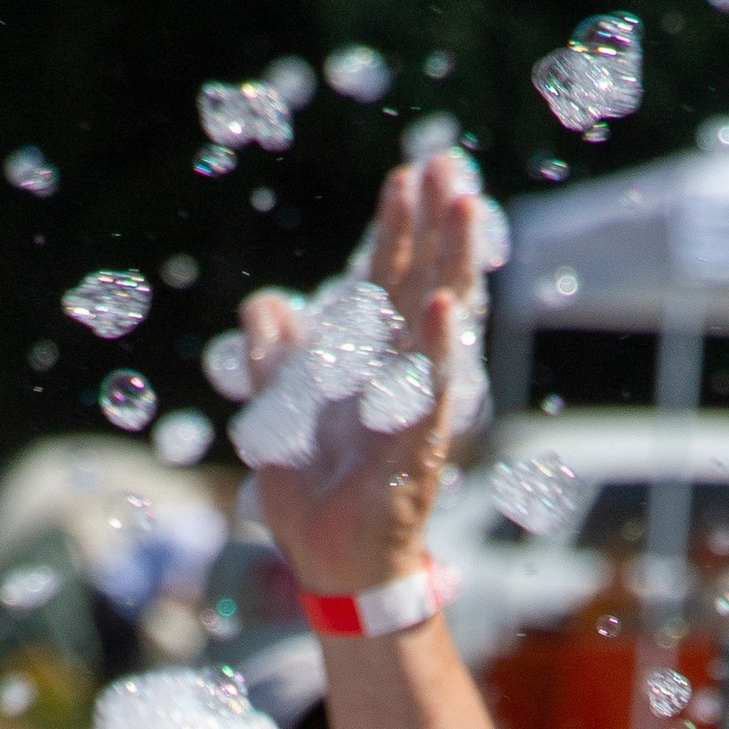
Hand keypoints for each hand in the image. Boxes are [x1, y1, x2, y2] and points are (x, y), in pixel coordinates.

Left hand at [242, 153, 478, 598]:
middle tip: (448, 162)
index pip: (389, 280)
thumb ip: (274, 357)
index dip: (397, 228)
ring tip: (461, 205)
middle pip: (424, 283)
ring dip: (450, 262)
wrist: (329, 566)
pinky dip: (436, 347)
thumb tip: (267, 303)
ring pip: (439, 324)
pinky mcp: (415, 449)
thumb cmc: (313, 497)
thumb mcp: (277, 414)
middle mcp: (401, 377)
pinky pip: (430, 392)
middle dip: (437, 223)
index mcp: (370, 364)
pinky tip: (442, 303)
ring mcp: (416, 409)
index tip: (406, 173)